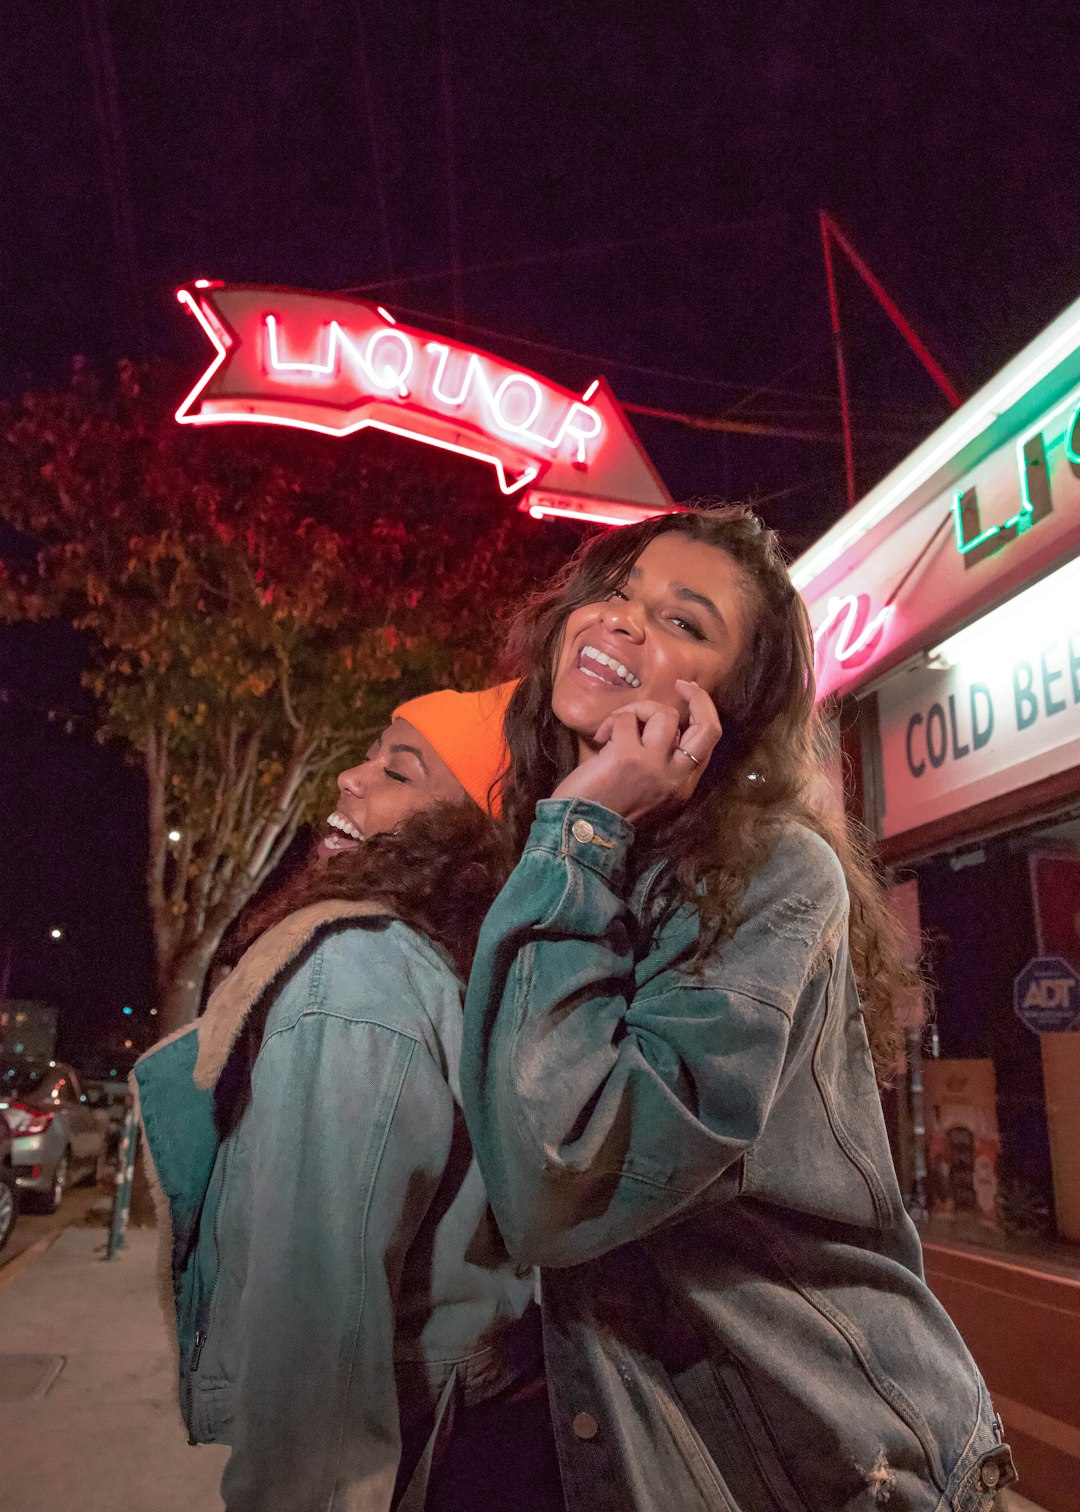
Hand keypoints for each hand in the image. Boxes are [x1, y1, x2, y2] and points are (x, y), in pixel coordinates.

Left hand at [552, 680, 722, 822]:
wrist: (581, 831)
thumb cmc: (609, 810)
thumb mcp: (650, 790)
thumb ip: (664, 764)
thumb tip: (662, 724)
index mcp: (684, 785)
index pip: (709, 740)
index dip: (703, 711)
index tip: (689, 694)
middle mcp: (677, 777)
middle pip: (707, 726)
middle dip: (698, 698)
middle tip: (682, 685)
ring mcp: (655, 766)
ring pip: (664, 715)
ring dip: (638, 711)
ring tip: (616, 727)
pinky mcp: (628, 757)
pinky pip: (626, 720)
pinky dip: (612, 721)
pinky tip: (601, 738)